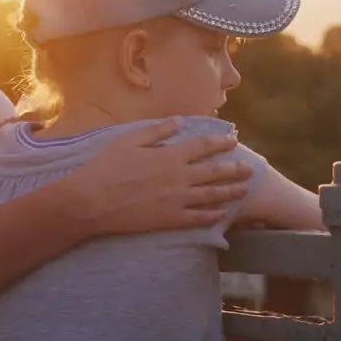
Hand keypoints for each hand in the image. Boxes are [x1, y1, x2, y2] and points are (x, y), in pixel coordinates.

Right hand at [69, 118, 252, 235]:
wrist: (91, 201)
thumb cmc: (107, 167)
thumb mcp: (130, 140)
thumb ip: (157, 131)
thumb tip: (179, 121)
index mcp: (169, 156)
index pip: (203, 146)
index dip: (220, 142)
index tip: (233, 140)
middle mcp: (178, 178)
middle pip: (214, 172)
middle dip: (234, 168)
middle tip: (249, 167)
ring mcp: (176, 201)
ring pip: (211, 195)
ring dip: (231, 191)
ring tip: (244, 188)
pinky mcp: (169, 220)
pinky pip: (197, 218)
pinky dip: (213, 215)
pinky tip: (223, 213)